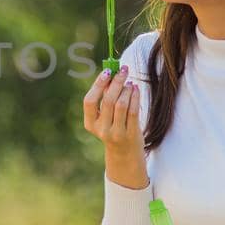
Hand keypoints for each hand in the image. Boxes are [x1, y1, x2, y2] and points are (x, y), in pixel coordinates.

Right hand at [82, 66, 146, 188]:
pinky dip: (135, 97)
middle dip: (116, 82)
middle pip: (108, 101)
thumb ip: (104, 98)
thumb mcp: (104, 117)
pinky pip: (133, 111)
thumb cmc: (113, 129)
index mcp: (90, 123)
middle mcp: (101, 129)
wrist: (124, 155)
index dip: (98, 85)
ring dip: (126, 90)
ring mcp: (116, 133)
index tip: (107, 72)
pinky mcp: (131, 134)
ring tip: (130, 82)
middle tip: (123, 70)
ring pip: (121, 105)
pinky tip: (136, 89)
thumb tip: (111, 73)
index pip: (89, 101)